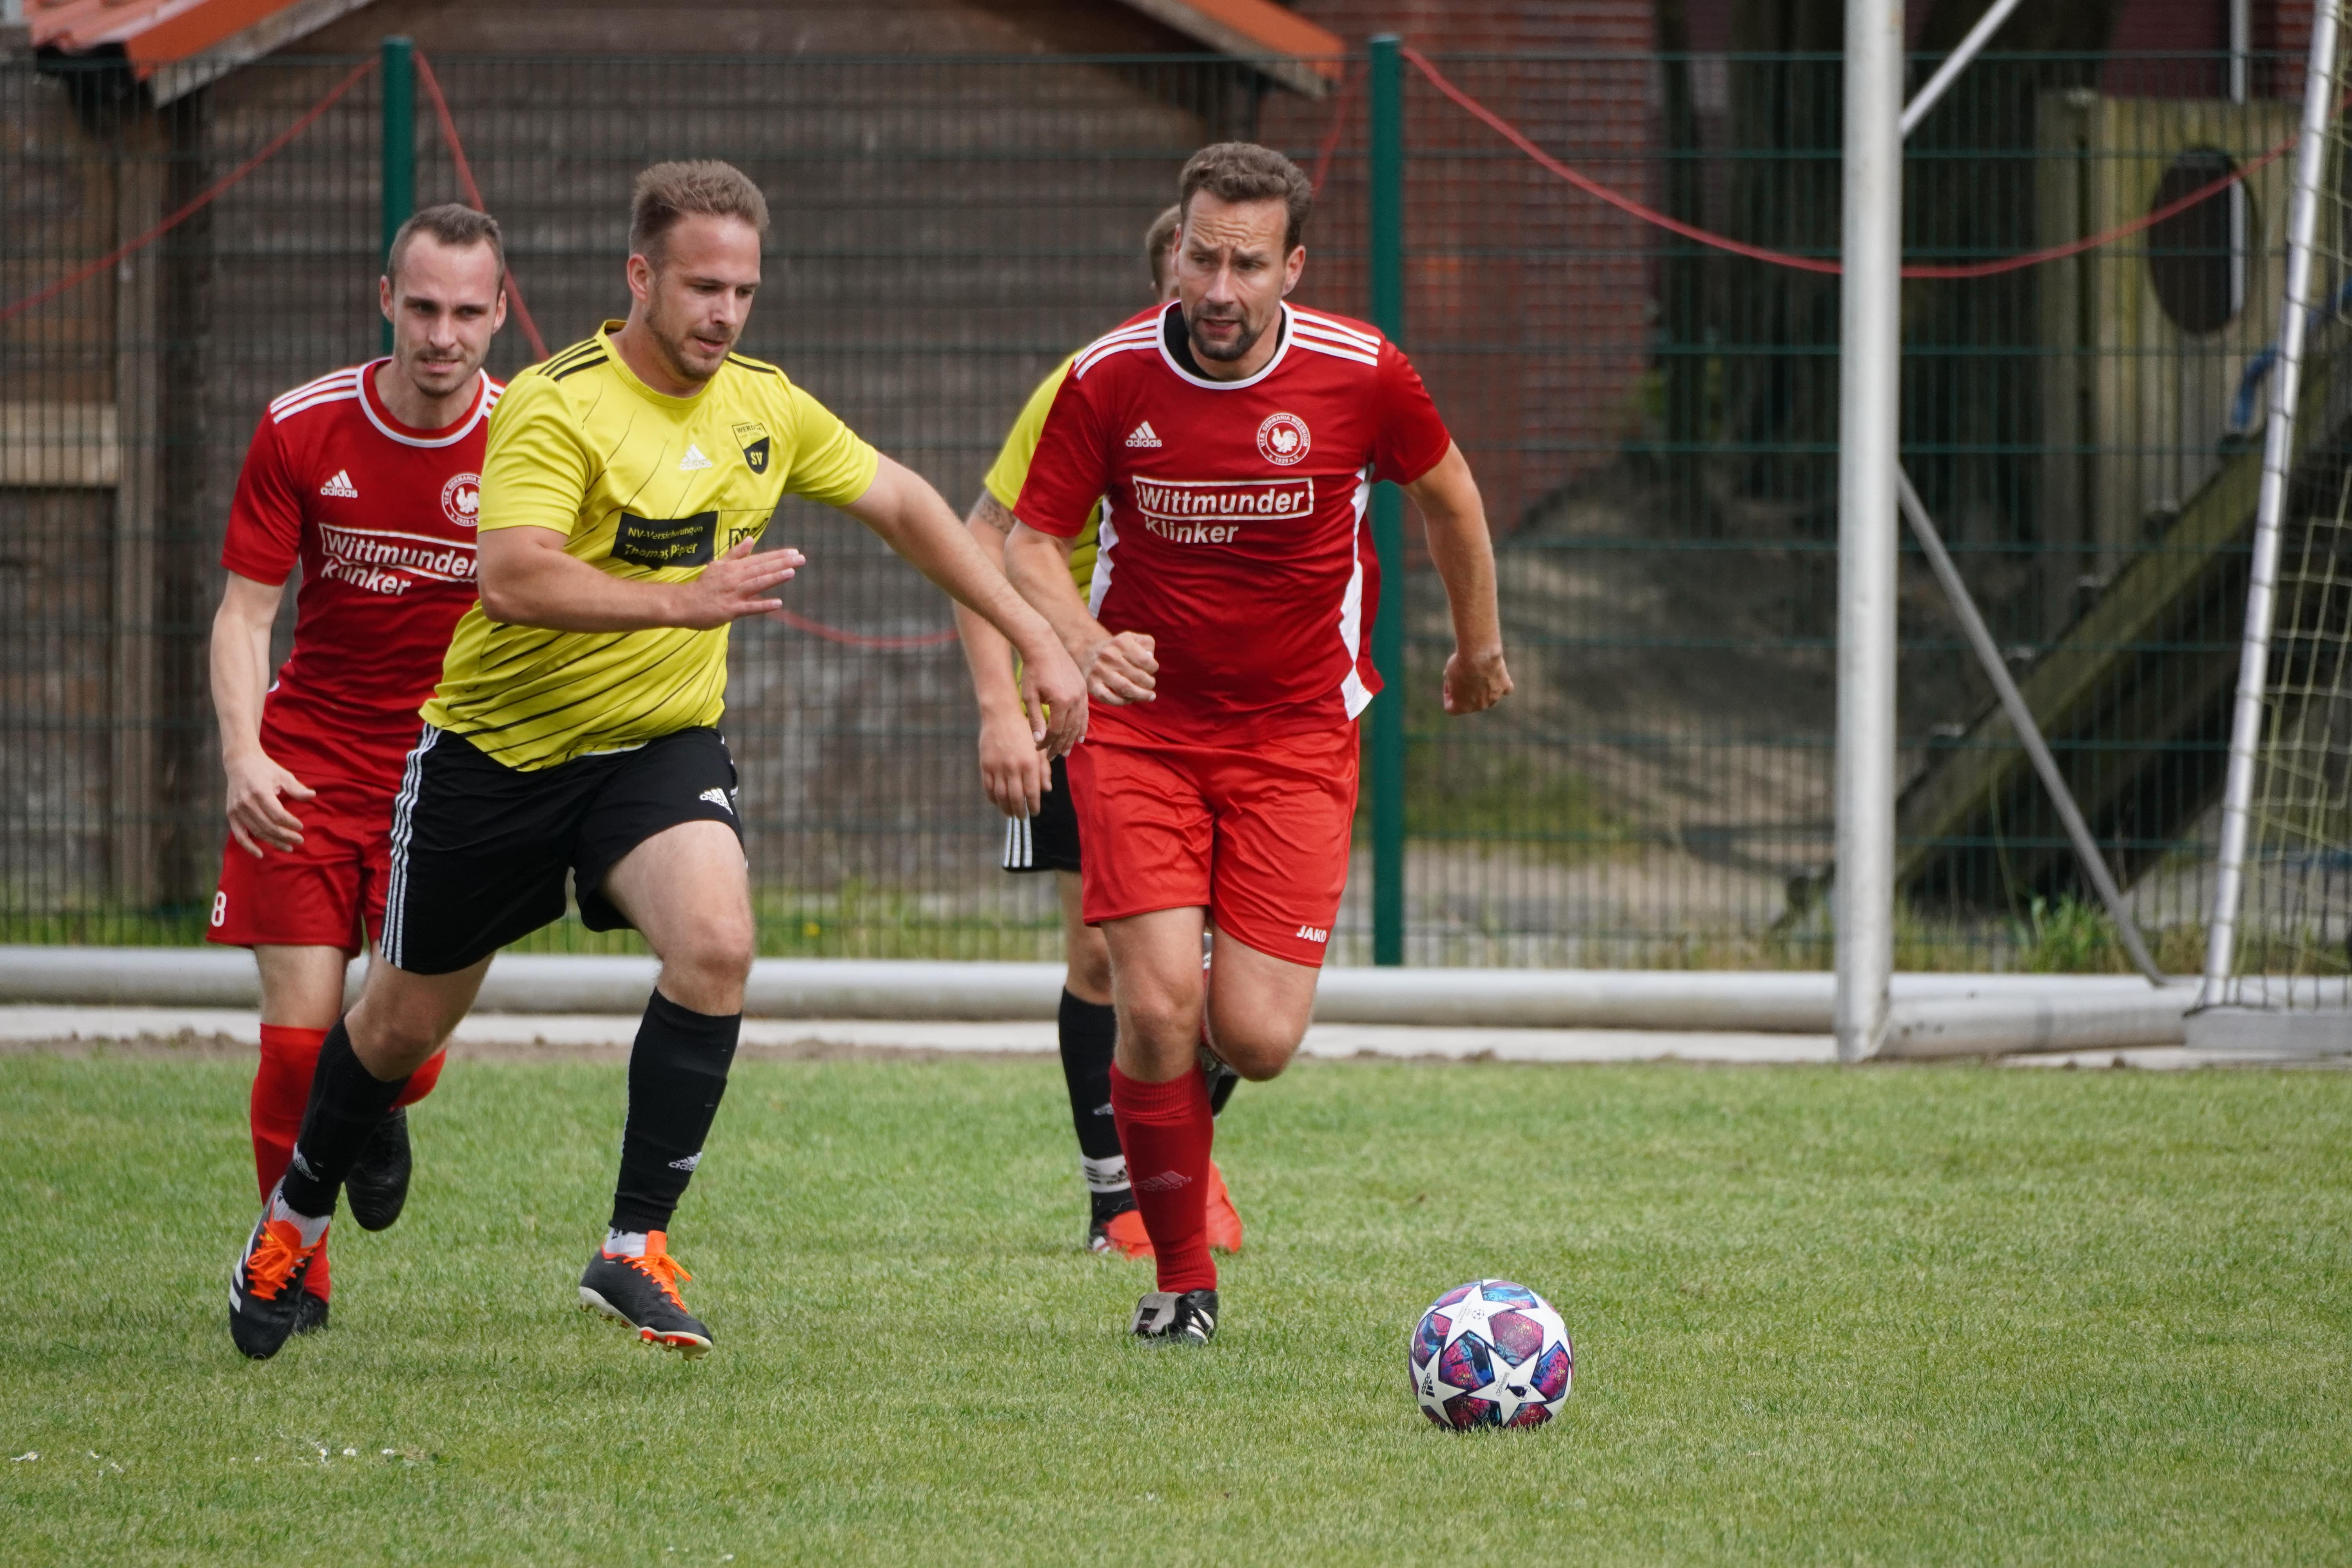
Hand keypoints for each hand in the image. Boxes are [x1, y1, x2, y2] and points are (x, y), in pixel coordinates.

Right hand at [223, 750, 313, 856]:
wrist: (240, 762)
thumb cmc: (265, 769)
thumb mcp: (282, 775)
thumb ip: (296, 788)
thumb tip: (312, 796)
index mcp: (260, 792)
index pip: (278, 815)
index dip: (290, 824)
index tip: (301, 827)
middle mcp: (246, 802)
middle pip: (268, 826)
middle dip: (285, 836)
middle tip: (299, 841)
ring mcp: (237, 809)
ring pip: (257, 832)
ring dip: (273, 842)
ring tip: (288, 847)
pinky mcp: (231, 813)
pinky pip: (239, 834)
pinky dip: (248, 846)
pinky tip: (260, 854)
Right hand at [670, 538, 807, 629]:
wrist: (684, 604)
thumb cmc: (704, 586)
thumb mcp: (718, 565)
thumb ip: (736, 553)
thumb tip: (750, 539)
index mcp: (733, 568)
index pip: (759, 559)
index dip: (777, 556)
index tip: (794, 551)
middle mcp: (735, 578)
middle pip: (761, 569)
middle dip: (782, 563)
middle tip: (801, 558)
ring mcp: (733, 594)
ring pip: (757, 584)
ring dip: (774, 578)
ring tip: (791, 572)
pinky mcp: (730, 610)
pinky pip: (749, 607)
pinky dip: (763, 605)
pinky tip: (777, 603)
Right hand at [977, 708, 1048, 816]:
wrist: (1001, 715)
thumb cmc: (1024, 731)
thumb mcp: (1039, 748)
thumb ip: (1044, 770)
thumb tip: (1046, 790)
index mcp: (1029, 763)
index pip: (1032, 792)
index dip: (1033, 806)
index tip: (1034, 812)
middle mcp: (1013, 767)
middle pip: (1016, 798)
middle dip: (1020, 811)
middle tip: (1022, 817)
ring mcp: (997, 767)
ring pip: (1001, 796)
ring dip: (1006, 808)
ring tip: (1010, 813)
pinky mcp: (985, 765)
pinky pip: (988, 787)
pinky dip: (993, 798)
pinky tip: (998, 802)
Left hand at [1022, 643, 1089, 758]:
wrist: (1044, 647)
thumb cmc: (1033, 671)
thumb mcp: (1029, 696)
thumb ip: (1035, 720)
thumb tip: (1039, 741)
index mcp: (1061, 702)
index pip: (1055, 731)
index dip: (1047, 743)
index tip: (1038, 748)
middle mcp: (1075, 699)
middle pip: (1069, 730)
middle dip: (1059, 745)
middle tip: (1052, 756)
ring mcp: (1082, 694)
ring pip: (1079, 723)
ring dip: (1072, 739)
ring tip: (1066, 751)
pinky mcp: (1084, 689)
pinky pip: (1085, 713)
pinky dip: (1083, 726)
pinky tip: (1080, 737)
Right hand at [1079, 630, 1156, 705]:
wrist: (1088, 653)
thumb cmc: (1117, 649)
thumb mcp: (1133, 638)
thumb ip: (1146, 644)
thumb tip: (1150, 657)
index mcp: (1121, 643)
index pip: (1144, 660)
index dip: (1153, 668)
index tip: (1152, 670)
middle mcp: (1109, 655)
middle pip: (1136, 675)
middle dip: (1148, 683)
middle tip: (1150, 685)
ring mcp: (1099, 671)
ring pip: (1125, 688)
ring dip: (1140, 695)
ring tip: (1149, 696)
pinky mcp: (1092, 684)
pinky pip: (1109, 698)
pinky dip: (1123, 702)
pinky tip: (1130, 699)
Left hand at [1442, 644, 1512, 714]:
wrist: (1478, 654)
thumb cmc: (1460, 664)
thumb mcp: (1449, 674)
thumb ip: (1455, 683)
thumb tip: (1461, 682)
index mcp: (1462, 707)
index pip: (1451, 707)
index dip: (1448, 694)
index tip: (1449, 682)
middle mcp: (1480, 706)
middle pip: (1471, 702)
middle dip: (1466, 690)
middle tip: (1463, 673)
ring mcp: (1494, 697)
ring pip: (1488, 696)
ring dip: (1482, 687)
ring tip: (1478, 669)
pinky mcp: (1505, 686)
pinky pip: (1504, 689)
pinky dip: (1500, 684)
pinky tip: (1496, 675)